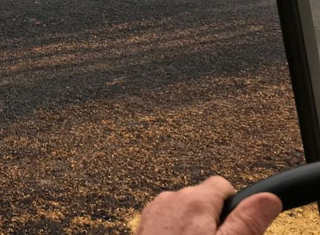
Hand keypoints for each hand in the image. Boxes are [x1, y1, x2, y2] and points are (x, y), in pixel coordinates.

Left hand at [136, 176, 281, 234]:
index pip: (222, 185)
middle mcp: (171, 198)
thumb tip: (268, 199)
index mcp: (195, 200)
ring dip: (193, 227)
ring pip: (184, 211)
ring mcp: (154, 211)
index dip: (233, 206)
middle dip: (214, 219)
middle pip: (203, 199)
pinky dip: (176, 232)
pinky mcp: (145, 224)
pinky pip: (168, 221)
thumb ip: (247, 221)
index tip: (235, 227)